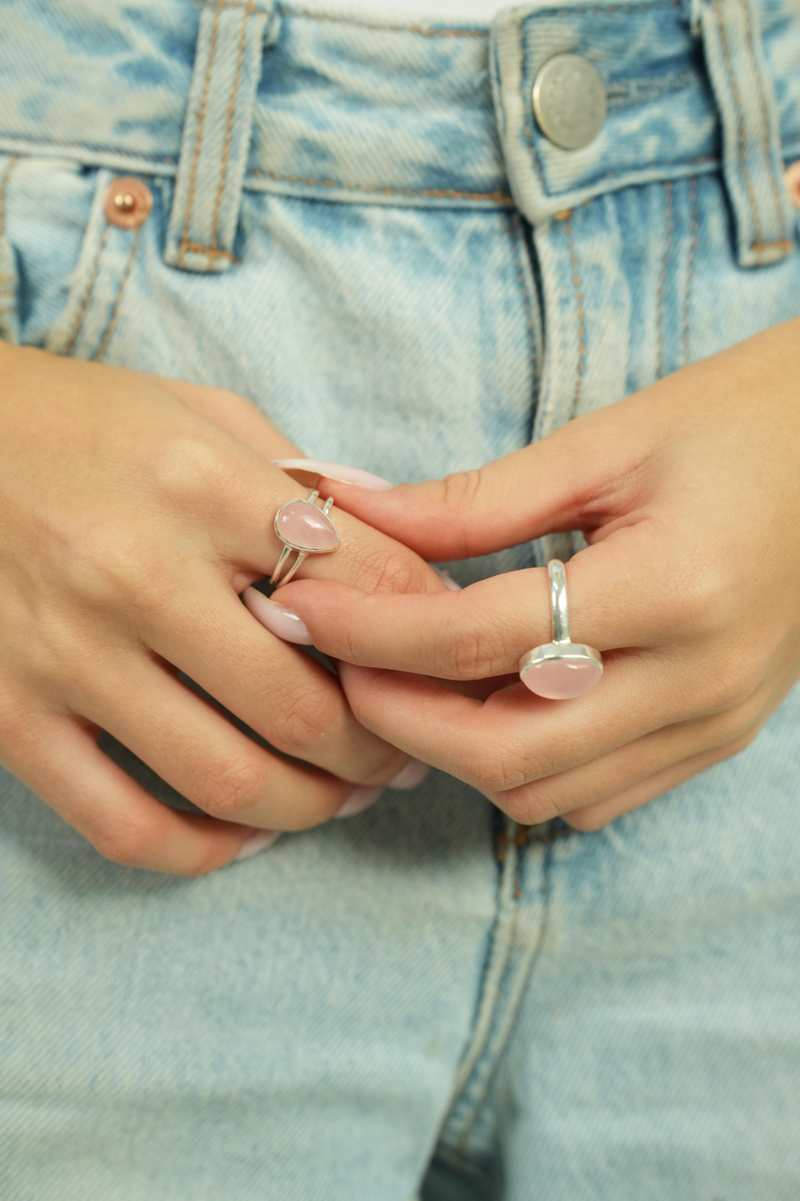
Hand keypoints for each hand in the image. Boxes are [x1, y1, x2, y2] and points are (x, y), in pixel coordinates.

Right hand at [0, 346, 441, 873]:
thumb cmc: (77, 421)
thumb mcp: (196, 411)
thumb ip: (300, 478)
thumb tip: (401, 544)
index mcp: (194, 484)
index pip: (359, 580)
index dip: (426, 630)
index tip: (444, 657)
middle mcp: (131, 573)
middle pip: (302, 706)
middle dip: (380, 746)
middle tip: (404, 751)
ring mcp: (63, 655)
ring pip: (226, 780)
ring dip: (312, 805)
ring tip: (344, 795)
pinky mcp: (8, 716)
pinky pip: (122, 824)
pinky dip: (203, 851)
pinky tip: (248, 832)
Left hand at [275, 318, 799, 829]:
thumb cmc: (742, 420)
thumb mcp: (607, 440)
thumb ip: (475, 500)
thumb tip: (354, 512)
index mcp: (670, 588)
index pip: (480, 641)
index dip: (371, 631)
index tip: (303, 607)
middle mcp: (698, 680)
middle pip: (504, 751)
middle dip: (398, 717)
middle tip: (339, 660)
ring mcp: (715, 723)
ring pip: (543, 793)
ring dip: (454, 749)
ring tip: (405, 681)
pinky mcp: (717, 737)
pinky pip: (595, 794)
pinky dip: (522, 766)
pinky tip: (491, 706)